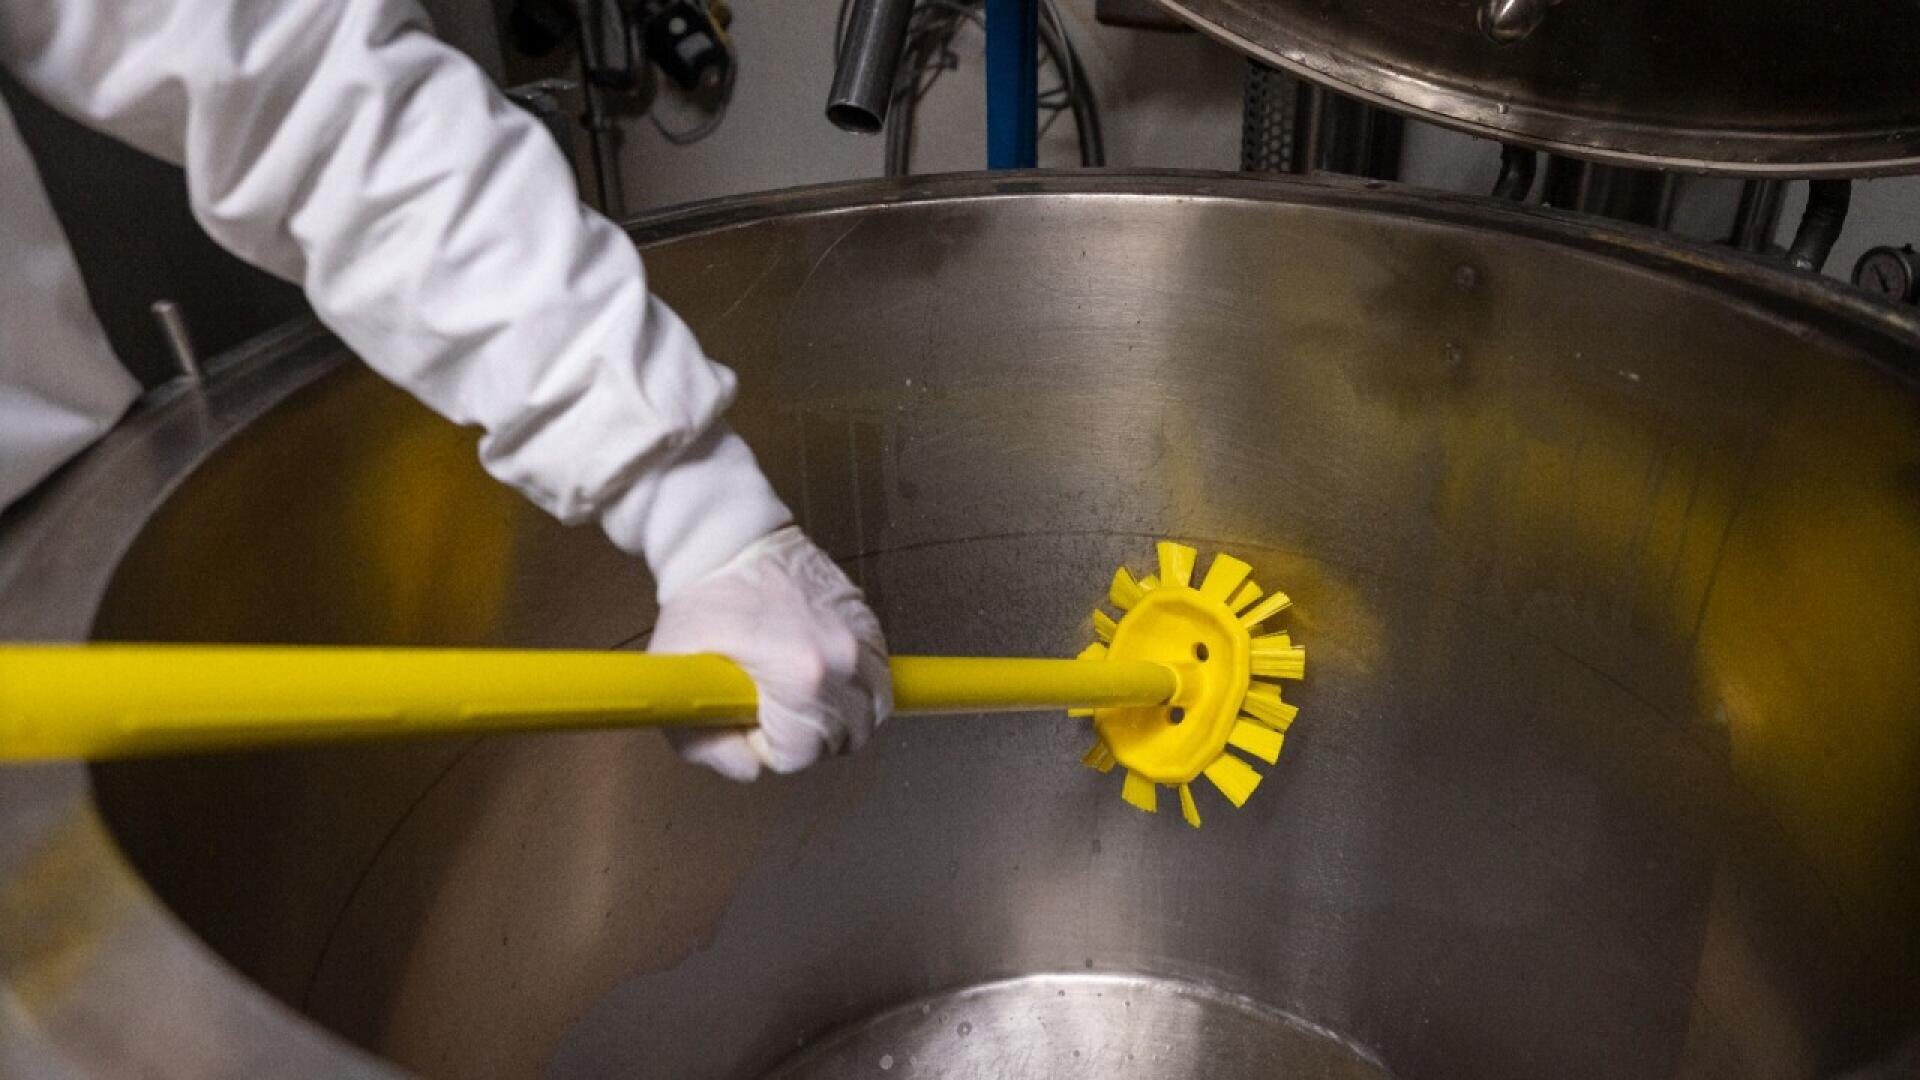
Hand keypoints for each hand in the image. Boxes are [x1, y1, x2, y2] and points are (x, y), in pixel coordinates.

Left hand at [648, 526, 891, 780]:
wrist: (730, 541)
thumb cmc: (701, 605)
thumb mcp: (679, 680)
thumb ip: (706, 744)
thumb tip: (750, 769)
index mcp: (800, 678)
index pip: (801, 754)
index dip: (767, 745)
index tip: (747, 714)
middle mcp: (843, 659)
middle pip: (845, 738)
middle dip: (805, 737)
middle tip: (771, 709)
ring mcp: (862, 638)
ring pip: (872, 713)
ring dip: (839, 717)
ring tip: (801, 698)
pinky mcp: (869, 621)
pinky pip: (879, 677)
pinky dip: (857, 687)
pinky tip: (822, 675)